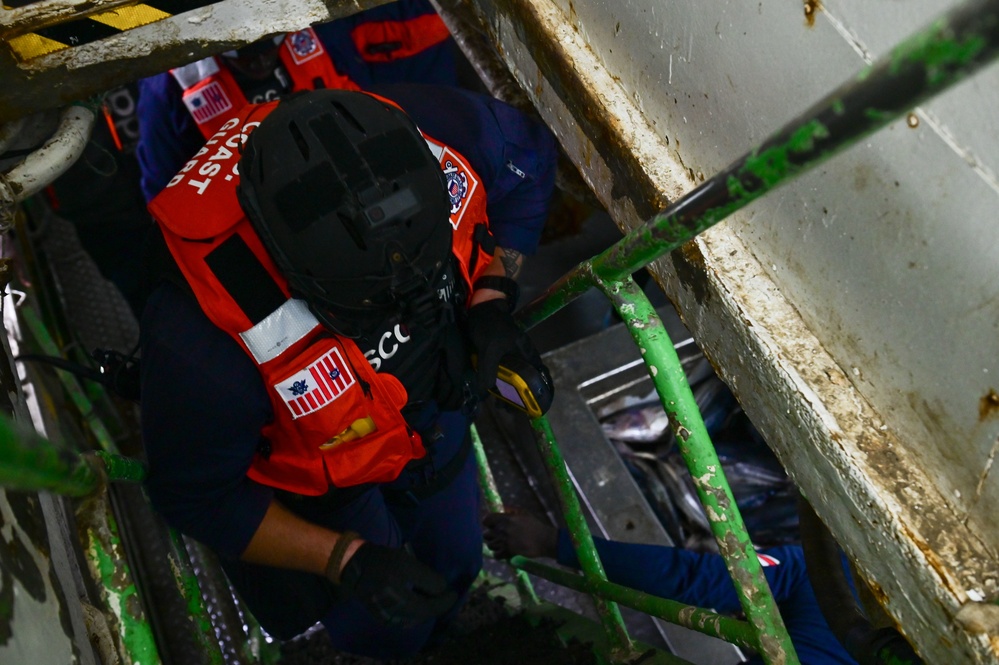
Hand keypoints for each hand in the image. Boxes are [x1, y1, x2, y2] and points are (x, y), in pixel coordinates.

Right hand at [338, 543, 456, 626]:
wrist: (354, 566)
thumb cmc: (383, 559)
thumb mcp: (408, 561)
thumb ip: (427, 578)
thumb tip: (441, 589)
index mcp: (401, 590)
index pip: (431, 601)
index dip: (445, 599)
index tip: (454, 593)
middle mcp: (394, 606)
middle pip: (425, 613)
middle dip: (438, 606)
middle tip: (447, 597)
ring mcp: (387, 614)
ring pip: (416, 618)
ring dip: (428, 611)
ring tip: (434, 601)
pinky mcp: (383, 617)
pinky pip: (405, 620)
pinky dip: (416, 615)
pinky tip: (420, 606)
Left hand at [465, 299, 544, 396]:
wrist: (480, 306)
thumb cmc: (490, 325)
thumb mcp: (489, 349)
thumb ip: (488, 370)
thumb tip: (485, 392)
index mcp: (526, 352)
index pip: (539, 374)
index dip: (539, 390)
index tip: (533, 405)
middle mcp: (522, 354)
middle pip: (525, 379)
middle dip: (519, 396)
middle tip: (509, 409)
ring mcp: (511, 353)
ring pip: (513, 376)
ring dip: (507, 389)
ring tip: (499, 403)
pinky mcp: (500, 352)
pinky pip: (502, 370)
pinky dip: (498, 380)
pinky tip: (491, 388)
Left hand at [483, 510, 558, 558]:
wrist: (544, 540)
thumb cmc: (536, 526)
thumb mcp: (525, 514)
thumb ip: (512, 511)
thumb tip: (503, 508)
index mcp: (506, 519)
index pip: (486, 520)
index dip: (488, 523)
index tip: (492, 525)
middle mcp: (503, 530)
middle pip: (486, 534)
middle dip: (491, 535)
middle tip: (498, 536)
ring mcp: (505, 542)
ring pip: (490, 545)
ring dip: (495, 545)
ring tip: (501, 544)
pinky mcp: (508, 552)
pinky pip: (496, 555)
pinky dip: (499, 554)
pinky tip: (504, 552)